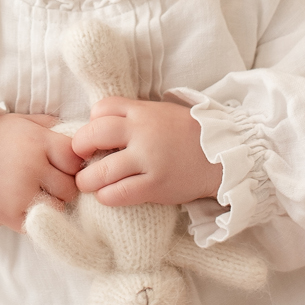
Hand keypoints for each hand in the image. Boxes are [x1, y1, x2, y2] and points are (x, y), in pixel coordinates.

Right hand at [0, 113, 83, 230]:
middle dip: (65, 183)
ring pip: (60, 206)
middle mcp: (33, 168)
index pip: (75, 158)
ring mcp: (22, 194)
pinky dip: (39, 216)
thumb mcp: (20, 121)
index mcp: (37, 142)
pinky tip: (27, 202)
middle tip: (51, 179)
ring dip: (54, 201)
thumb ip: (50, 126)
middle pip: (71, 186)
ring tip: (39, 191)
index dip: (72, 161)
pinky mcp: (12, 216)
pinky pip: (41, 222)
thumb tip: (79, 136)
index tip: (61, 161)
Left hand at [71, 98, 222, 207]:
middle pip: (93, 135)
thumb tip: (102, 124)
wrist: (224, 155)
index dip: (91, 122)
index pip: (101, 108)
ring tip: (88, 183)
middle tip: (81, 159)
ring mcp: (149, 160)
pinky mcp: (156, 185)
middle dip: (79, 148)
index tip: (95, 136)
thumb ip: (134, 116)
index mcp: (143, 111)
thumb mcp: (162, 113)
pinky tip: (107, 195)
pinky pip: (119, 193)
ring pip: (101, 171)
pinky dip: (106, 196)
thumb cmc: (189, 134)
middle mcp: (142, 133)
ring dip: (87, 180)